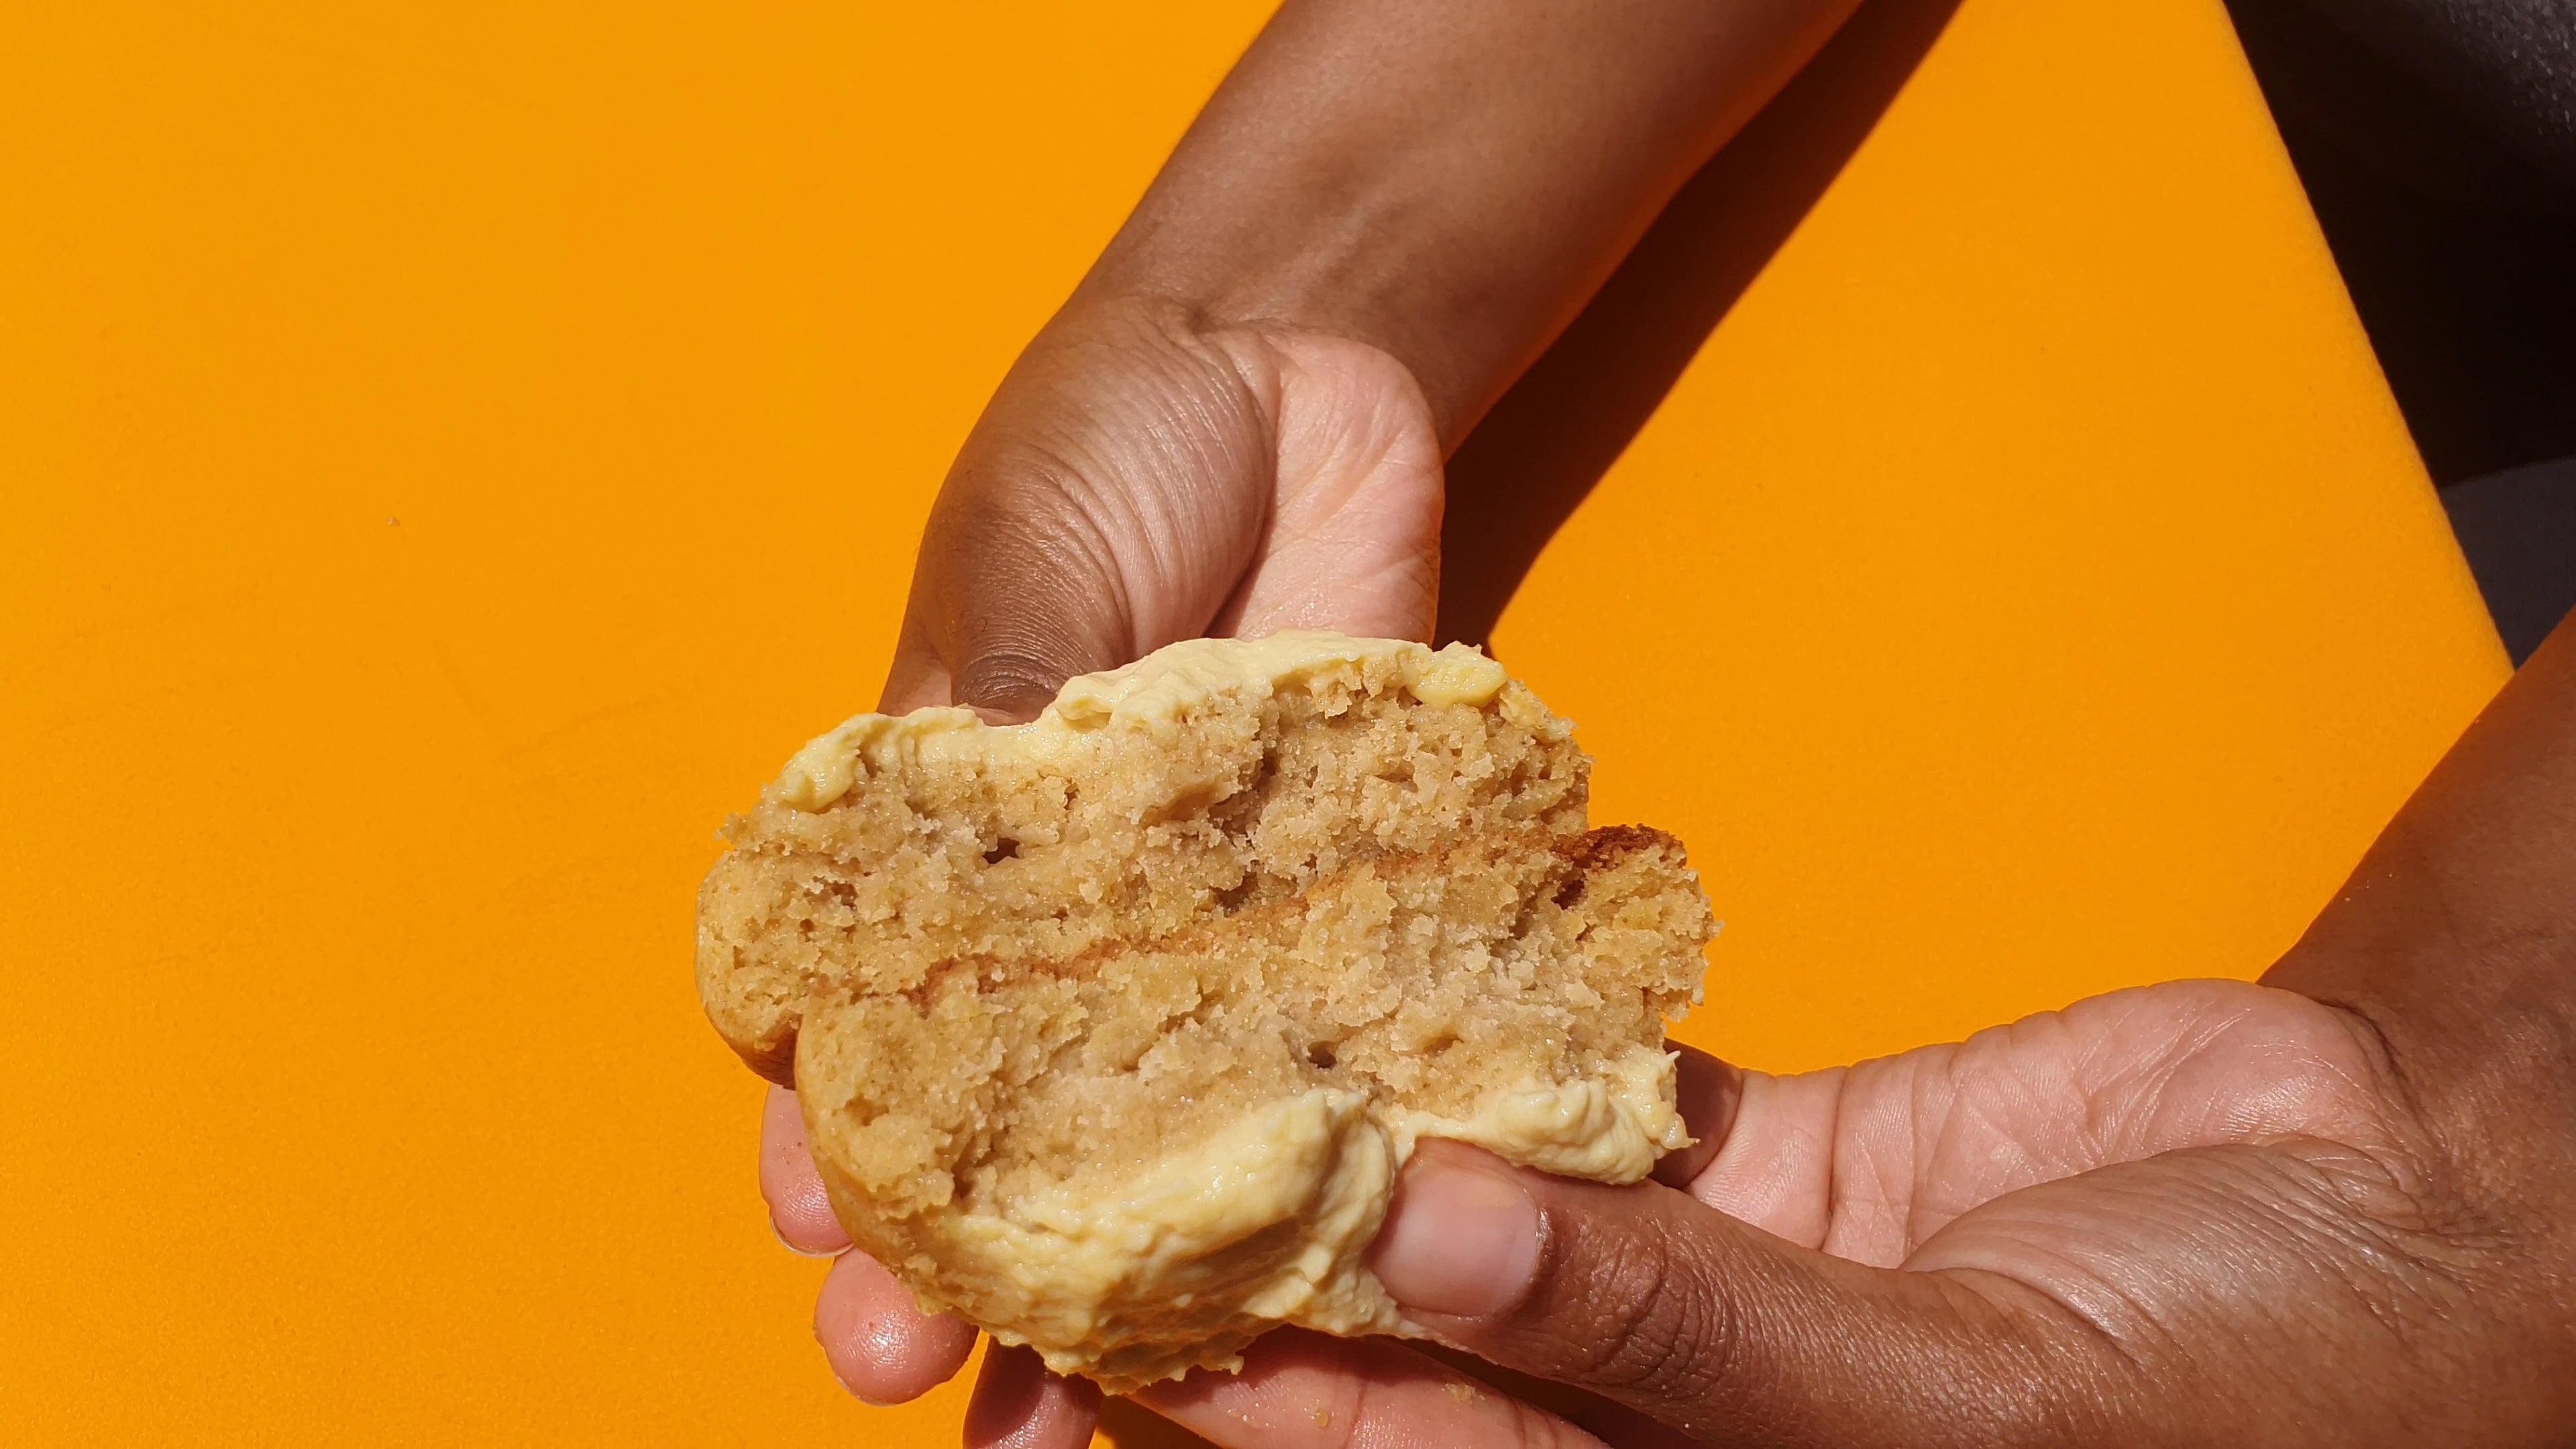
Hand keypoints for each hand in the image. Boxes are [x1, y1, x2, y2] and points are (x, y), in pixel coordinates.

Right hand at [762, 292, 1445, 1446]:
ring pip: (1152, 1139)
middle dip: (957, 1259)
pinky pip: (1321, 1055)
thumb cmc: (1111, 449)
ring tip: (1105, 1403)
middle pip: (995, 1131)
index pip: (855, 1034)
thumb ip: (996, 714)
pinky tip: (1311, 1265)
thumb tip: (959, 853)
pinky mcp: (1334, 910)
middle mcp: (1061, 920)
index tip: (832, 1244)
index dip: (835, 1148)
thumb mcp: (1026, 562)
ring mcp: (1200, 930)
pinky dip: (1313, 1162)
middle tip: (936, 1377)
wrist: (1298, 376)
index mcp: (932, 849)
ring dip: (1125, 1271)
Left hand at [1120, 979, 2449, 1445]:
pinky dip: (1497, 1025)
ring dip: (1357, 1119)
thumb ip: (1674, 1335)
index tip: (1092, 1298)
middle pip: (1401, 1336)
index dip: (1250, 1394)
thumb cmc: (2226, 1395)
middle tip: (1086, 1135)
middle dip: (1260, 1250)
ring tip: (1197, 1018)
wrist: (2390, 1222)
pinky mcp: (1757, 1156)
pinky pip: (1588, 1090)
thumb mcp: (1944, 1407)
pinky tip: (1383, 950)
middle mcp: (1645, 1417)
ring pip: (1473, 1199)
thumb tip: (1416, 1236)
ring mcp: (1692, 1282)